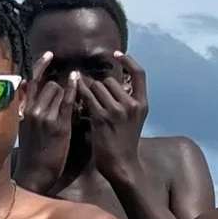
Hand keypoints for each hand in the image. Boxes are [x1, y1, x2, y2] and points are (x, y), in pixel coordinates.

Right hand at [14, 54, 75, 192]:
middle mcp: (32, 110)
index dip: (41, 65)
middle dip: (60, 89)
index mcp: (23, 110)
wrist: (35, 172)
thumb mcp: (25, 127)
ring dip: (69, 95)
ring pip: (60, 92)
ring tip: (72, 108)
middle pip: (50, 85)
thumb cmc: (33, 151)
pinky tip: (79, 82)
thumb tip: (30, 91)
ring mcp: (45, 117)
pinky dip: (74, 90)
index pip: (32, 81)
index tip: (49, 55)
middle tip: (65, 101)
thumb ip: (28, 109)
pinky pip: (68, 102)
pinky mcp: (59, 125)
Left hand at [77, 52, 148, 183]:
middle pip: (110, 80)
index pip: (139, 73)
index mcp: (142, 103)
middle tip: (92, 96)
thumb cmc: (125, 142)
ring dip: (89, 91)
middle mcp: (132, 104)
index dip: (128, 60)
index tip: (117, 54)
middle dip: (99, 85)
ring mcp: (117, 110)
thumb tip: (114, 83)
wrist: (122, 164)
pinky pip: (87, 96)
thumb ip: (128, 101)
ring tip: (86, 100)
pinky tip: (75, 89)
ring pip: (97, 86)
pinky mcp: (101, 117)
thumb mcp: (134, 119)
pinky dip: (80, 91)